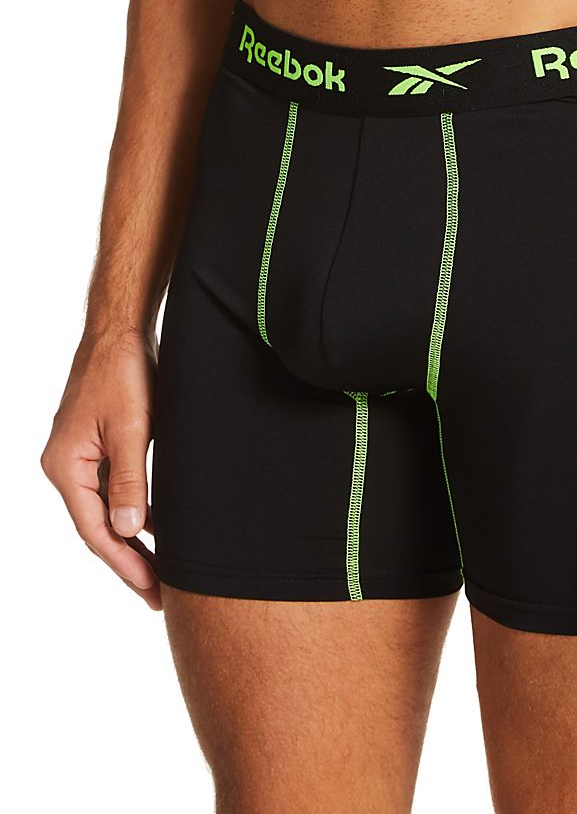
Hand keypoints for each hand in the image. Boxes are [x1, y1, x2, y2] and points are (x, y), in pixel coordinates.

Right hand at [41, 332, 161, 609]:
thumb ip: (130, 481)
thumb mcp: (131, 429)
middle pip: (98, 526)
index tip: (152, 590)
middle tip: (160, 595)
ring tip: (161, 571)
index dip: (125, 563)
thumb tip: (130, 531)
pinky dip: (134, 511)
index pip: (95, 530)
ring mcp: (80, 456)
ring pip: (107, 510)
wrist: (120, 332)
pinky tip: (158, 528)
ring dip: (132, 539)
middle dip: (130, 561)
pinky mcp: (98, 445)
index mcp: (65, 466)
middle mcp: (66, 466)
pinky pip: (114, 490)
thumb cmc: (124, 374)